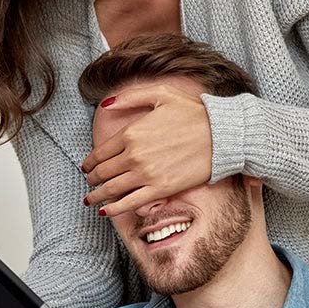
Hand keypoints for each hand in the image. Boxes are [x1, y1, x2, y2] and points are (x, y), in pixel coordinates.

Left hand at [81, 86, 212, 217]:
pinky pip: (130, 203)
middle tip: (89, 183)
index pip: (101, 152)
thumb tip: (105, 103)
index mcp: (131, 133)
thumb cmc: (194, 113)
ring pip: (112, 189)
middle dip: (92, 179)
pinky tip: (105, 212)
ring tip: (90, 200)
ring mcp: (146, 174)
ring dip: (97, 196)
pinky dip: (114, 209)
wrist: (221, 135)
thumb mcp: (160, 94)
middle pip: (103, 171)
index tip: (87, 167)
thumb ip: (129, 97)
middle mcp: (134, 155)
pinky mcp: (161, 189)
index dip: (90, 162)